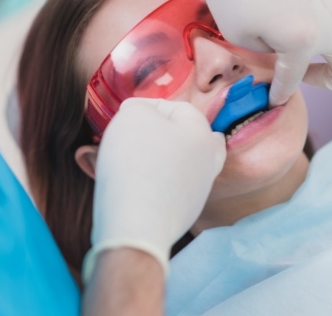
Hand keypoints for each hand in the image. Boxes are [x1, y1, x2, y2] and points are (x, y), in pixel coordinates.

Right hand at [83, 98, 225, 281]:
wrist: (137, 225)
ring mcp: (198, 190)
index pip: (177, 107)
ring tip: (125, 159)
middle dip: (162, 133)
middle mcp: (208, 161)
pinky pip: (167, 188)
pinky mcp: (184, 213)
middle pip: (188, 137)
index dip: (147, 106)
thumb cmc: (136, 162)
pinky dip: (152, 181)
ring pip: (178, 163)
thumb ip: (139, 107)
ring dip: (154, 157)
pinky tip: (131, 183)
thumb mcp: (133, 116)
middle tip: (138, 135)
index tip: (124, 115)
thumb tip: (140, 114)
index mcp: (202, 133)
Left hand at [147, 0, 331, 105]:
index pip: (294, 79)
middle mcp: (328, 20)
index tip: (273, 99)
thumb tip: (279, 49)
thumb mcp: (238, 35)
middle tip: (308, 76)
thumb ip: (266, 51)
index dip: (281, 93)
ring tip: (326, 44)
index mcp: (302, 42)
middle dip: (331, 80)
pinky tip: (330, 10)